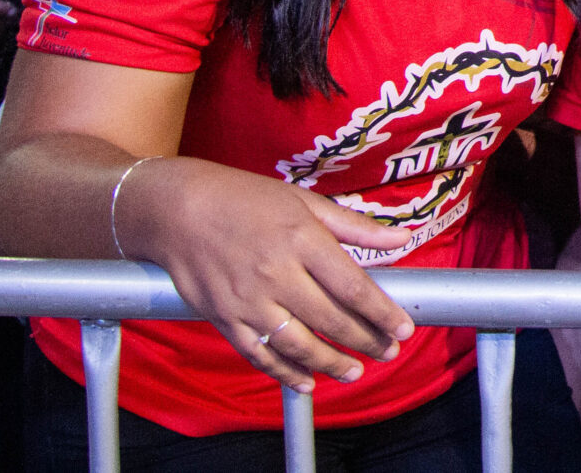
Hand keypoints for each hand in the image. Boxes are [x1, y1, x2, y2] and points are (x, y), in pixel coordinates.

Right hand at [127, 156, 416, 389]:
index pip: (353, 287)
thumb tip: (403, 238)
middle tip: (388, 353)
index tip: (403, 330)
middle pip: (330, 320)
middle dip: (365, 342)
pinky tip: (306, 382)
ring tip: (354, 372)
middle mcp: (277, 273)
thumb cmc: (244, 199)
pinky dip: (284, 373)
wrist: (177, 210)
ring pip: (297, 344)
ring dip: (330, 364)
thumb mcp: (304, 201)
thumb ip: (356, 226)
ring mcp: (248, 300)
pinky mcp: (224, 318)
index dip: (382, 313)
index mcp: (303, 239)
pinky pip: (259, 354)